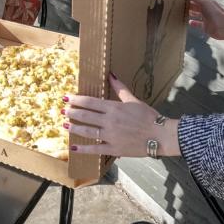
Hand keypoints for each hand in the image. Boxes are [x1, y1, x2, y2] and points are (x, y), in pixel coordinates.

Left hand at [64, 75, 179, 157]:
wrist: (161, 135)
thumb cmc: (148, 116)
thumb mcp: (134, 100)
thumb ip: (120, 88)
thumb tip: (111, 74)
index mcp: (114, 108)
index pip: (90, 102)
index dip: (76, 99)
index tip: (66, 98)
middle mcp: (109, 121)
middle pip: (85, 116)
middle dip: (72, 113)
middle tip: (62, 111)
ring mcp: (110, 136)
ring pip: (87, 131)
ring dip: (74, 128)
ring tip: (65, 125)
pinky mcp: (113, 149)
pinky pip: (95, 149)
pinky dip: (83, 148)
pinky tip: (73, 147)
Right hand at [187, 0, 223, 40]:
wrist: (223, 26)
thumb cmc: (215, 12)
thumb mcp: (204, 2)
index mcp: (206, 2)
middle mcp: (206, 9)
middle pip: (196, 5)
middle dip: (189, 4)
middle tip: (179, 3)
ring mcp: (206, 18)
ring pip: (196, 14)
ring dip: (191, 12)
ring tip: (183, 11)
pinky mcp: (205, 26)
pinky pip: (198, 24)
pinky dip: (194, 23)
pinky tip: (190, 22)